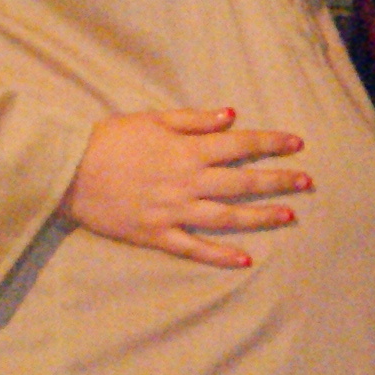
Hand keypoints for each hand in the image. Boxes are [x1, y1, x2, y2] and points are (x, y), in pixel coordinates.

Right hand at [65, 106, 308, 268]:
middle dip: (277, 180)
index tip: (298, 143)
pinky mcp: (157, 235)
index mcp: (187, 151)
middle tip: (307, 181)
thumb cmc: (109, 139)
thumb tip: (232, 115)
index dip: (271, 142)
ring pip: (227, 216)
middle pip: (242, 181)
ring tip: (288, 215)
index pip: (240, 144)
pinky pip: (194, 248)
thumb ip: (194, 119)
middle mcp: (187, 182)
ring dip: (260, 216)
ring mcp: (173, 211)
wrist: (68, 172)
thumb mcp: (152, 119)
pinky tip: (245, 258)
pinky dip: (220, 255)